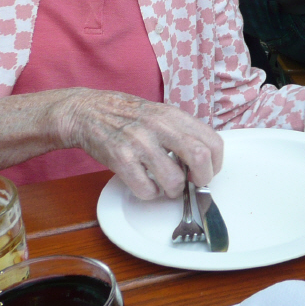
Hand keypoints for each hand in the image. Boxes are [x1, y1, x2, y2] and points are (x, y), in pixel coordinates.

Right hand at [57, 89, 223, 200]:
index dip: (215, 163)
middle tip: (193, 183)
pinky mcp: (121, 159)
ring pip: (173, 180)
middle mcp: (160, 127)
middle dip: (202, 178)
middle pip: (199, 158)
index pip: (213, 141)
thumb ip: (182, 132)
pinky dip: (150, 194)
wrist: (89, 111)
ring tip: (165, 186)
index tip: (208, 171)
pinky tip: (146, 184)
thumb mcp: (160, 113)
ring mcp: (140, 143)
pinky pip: (146, 189)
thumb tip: (204, 160)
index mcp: (174, 116)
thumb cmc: (128, 115)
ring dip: (173, 190)